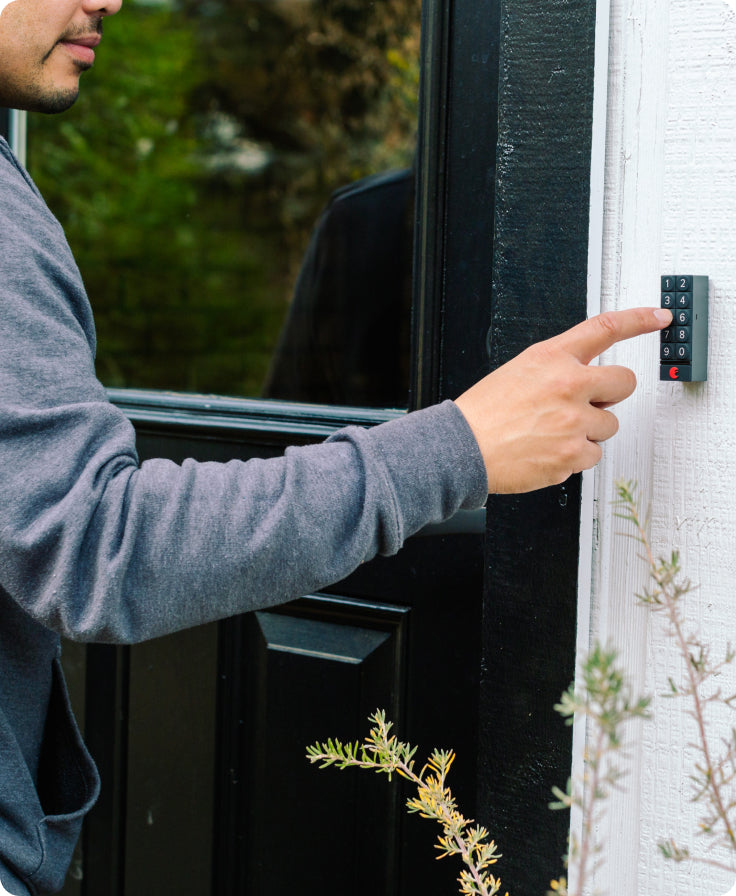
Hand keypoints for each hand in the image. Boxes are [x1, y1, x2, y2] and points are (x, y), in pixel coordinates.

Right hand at [455, 307, 672, 493]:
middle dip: (612, 393)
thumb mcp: (519, 372)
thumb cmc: (484, 413)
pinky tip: (548, 450)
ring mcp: (573, 422)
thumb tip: (589, 383)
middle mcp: (568, 386)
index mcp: (552, 358)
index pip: (605, 329)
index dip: (639, 320)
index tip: (659, 317)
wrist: (462, 448)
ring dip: (588, 429)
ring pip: (609, 424)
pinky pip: (593, 454)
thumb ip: (557, 370)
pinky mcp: (573, 454)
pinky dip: (574, 456)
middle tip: (589, 402)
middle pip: (624, 382)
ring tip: (552, 432)